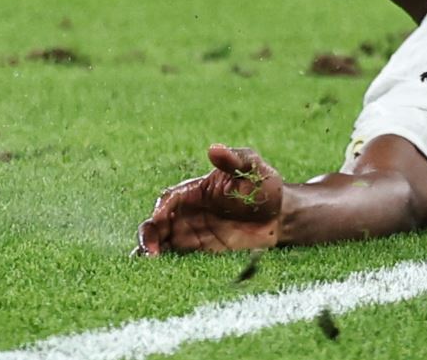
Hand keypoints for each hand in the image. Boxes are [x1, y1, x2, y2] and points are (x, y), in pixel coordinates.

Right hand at [134, 145, 285, 255]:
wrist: (280, 216)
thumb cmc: (263, 186)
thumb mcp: (253, 169)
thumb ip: (235, 160)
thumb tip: (214, 148)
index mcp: (192, 192)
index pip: (166, 201)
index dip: (158, 212)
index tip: (157, 224)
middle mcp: (186, 214)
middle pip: (155, 226)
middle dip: (147, 239)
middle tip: (150, 254)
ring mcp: (191, 236)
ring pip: (160, 246)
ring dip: (151, 256)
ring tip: (150, 269)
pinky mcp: (200, 254)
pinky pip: (177, 262)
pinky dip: (167, 269)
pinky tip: (165, 278)